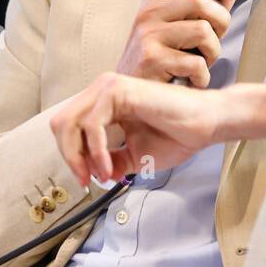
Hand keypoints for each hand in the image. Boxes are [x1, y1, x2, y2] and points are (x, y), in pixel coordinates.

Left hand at [49, 72, 222, 184]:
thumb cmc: (177, 135)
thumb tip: (90, 173)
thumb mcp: (132, 156)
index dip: (70, 155)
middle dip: (70, 156)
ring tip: (102, 174)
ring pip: (69, 123)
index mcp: (104, 102)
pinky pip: (91, 124)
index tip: (86, 179)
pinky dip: (95, 150)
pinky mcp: (120, 90)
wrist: (205, 125)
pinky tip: (108, 166)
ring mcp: (110, 87)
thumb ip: (108, 161)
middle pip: (60, 124)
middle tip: (86, 179)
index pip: (67, 127)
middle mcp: (103, 90)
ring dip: (80, 156)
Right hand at [116, 0, 239, 86]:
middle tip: (215, 40)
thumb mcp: (172, 25)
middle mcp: (149, 13)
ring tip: (202, 62)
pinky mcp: (152, 59)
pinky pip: (197, 63)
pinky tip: (193, 79)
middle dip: (221, 22)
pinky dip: (202, 76)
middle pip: (200, 0)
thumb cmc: (157, 58)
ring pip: (203, 30)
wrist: (129, 92)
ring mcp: (149, 34)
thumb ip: (198, 8)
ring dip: (213, 52)